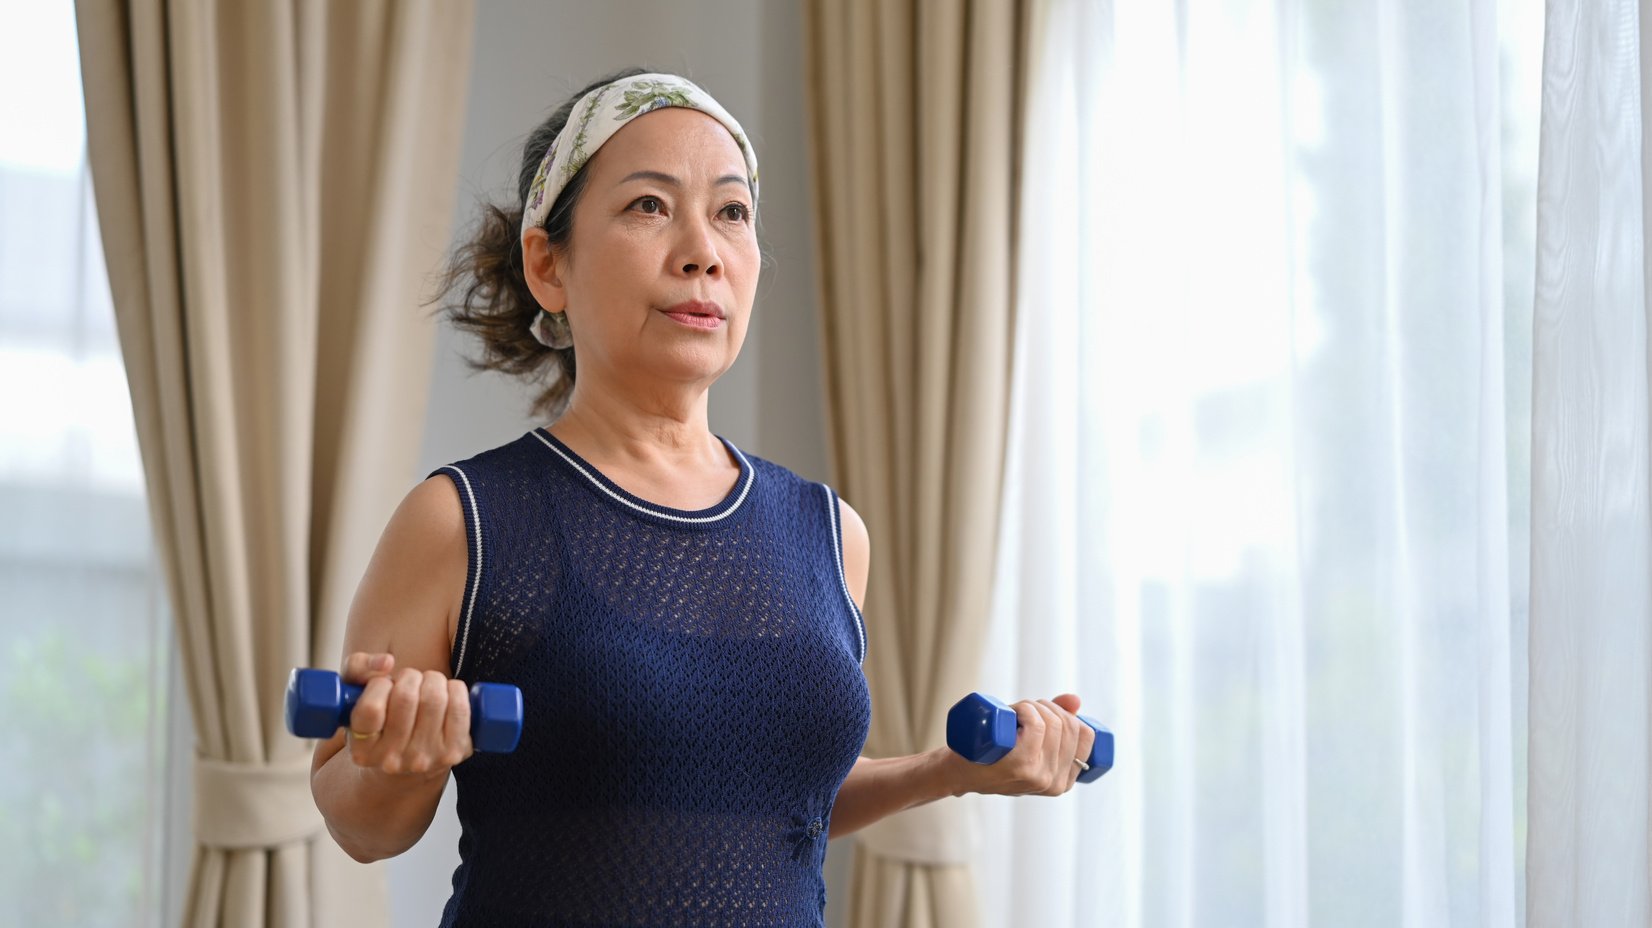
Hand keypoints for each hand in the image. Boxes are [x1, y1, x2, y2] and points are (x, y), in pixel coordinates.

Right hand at [340, 651, 473, 780]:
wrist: (411, 756)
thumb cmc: (383, 717)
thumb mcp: (357, 693)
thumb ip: (358, 667)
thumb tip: (386, 662)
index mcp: (363, 750)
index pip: (371, 708)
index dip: (379, 685)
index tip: (384, 684)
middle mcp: (392, 760)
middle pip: (406, 698)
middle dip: (409, 677)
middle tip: (409, 682)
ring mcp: (425, 758)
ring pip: (434, 698)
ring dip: (432, 680)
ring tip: (427, 687)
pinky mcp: (454, 751)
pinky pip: (460, 707)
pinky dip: (455, 689)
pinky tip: (447, 693)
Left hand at [951, 693, 1095, 797]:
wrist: (955, 772)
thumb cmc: (992, 757)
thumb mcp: (1030, 746)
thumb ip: (1055, 726)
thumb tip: (1075, 700)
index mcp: (1064, 781)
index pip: (1087, 735)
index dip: (1067, 714)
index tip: (1044, 713)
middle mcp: (1056, 783)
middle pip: (1069, 725)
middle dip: (1045, 707)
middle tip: (1021, 711)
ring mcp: (1039, 776)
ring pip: (1052, 722)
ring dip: (1031, 706)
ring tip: (1014, 714)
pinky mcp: (1021, 765)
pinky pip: (1037, 725)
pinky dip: (1025, 710)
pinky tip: (1013, 713)